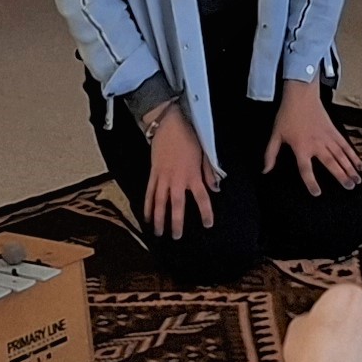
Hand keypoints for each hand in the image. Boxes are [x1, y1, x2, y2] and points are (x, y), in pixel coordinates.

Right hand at [142, 106, 216, 237]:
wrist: (168, 124)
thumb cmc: (189, 138)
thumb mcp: (204, 154)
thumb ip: (209, 173)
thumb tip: (215, 189)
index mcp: (193, 175)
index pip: (202, 198)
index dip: (205, 212)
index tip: (208, 224)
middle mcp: (177, 179)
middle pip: (177, 205)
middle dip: (176, 222)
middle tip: (176, 237)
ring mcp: (163, 177)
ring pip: (159, 202)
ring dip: (159, 219)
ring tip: (158, 233)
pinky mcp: (153, 173)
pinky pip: (149, 192)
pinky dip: (147, 206)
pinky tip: (146, 217)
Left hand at [266, 80, 361, 193]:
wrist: (301, 95)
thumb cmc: (287, 115)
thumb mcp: (275, 135)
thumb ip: (270, 154)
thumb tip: (265, 170)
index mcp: (301, 147)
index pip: (305, 169)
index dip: (311, 182)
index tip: (317, 193)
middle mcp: (316, 144)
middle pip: (331, 163)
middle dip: (341, 176)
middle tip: (349, 187)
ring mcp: (327, 137)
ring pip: (341, 155)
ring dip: (350, 168)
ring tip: (357, 180)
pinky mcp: (334, 131)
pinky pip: (345, 145)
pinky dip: (353, 155)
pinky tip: (359, 164)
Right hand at [279, 278, 361, 361]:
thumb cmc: (312, 356)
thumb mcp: (297, 327)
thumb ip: (311, 320)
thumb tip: (311, 326)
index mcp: (347, 295)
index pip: (342, 297)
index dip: (331, 313)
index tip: (324, 323)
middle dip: (350, 328)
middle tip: (330, 344)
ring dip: (360, 347)